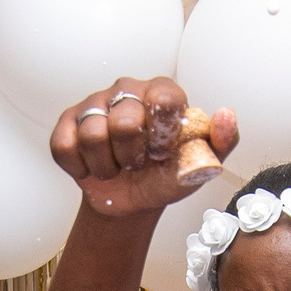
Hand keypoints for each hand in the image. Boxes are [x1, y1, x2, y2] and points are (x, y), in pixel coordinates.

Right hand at [48, 77, 237, 219]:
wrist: (132, 200)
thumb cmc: (168, 175)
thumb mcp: (201, 164)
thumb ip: (223, 140)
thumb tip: (226, 114)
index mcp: (162, 91)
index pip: (164, 98)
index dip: (162, 133)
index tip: (163, 152)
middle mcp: (127, 90)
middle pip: (125, 121)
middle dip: (132, 157)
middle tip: (137, 164)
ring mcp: (94, 104)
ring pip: (92, 136)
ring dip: (107, 167)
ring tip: (116, 168)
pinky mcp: (66, 123)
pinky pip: (64, 145)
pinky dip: (80, 168)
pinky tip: (92, 168)